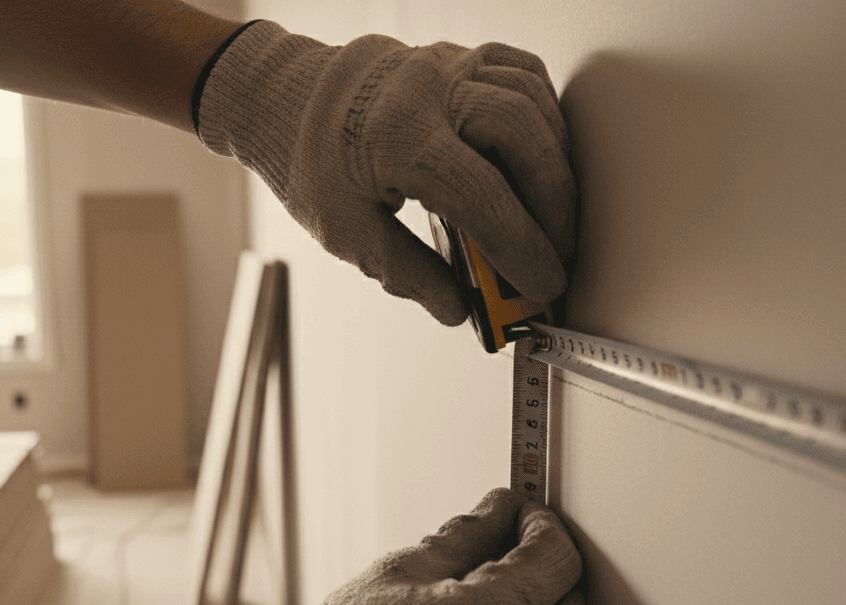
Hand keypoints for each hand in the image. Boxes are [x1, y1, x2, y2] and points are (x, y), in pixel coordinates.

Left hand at [197, 22, 576, 324]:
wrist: (289, 98)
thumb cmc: (311, 159)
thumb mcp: (343, 228)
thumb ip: (403, 270)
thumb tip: (456, 308)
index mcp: (395, 137)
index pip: (480, 195)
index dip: (521, 247)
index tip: (542, 284)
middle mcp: (429, 91)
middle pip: (520, 138)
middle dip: (552, 205)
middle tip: (557, 253)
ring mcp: (449, 65)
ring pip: (531, 104)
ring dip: (555, 164)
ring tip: (554, 216)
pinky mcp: (462, 56)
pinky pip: (525, 76)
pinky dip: (547, 119)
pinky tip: (544, 159)